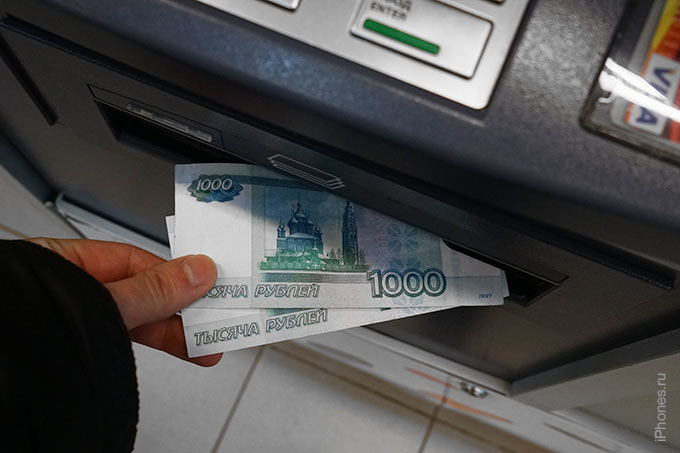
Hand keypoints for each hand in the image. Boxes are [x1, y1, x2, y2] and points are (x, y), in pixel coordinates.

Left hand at [28, 238, 221, 366]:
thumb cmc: (19, 323)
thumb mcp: (100, 302)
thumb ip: (150, 290)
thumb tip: (195, 272)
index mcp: (64, 262)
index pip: (133, 260)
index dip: (174, 272)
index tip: (206, 284)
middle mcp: (68, 290)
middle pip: (137, 292)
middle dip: (179, 309)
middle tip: (214, 323)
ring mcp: (73, 321)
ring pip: (133, 320)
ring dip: (172, 332)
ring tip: (203, 346)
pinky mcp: (76, 347)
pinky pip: (123, 339)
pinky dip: (150, 343)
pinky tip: (171, 350)